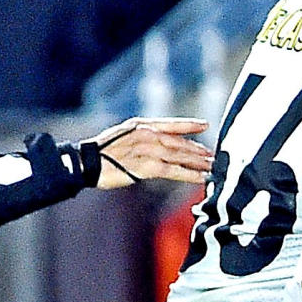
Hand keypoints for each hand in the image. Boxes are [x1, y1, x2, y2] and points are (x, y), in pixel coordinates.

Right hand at [85, 117, 211, 188]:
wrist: (87, 161)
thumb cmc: (103, 150)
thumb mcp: (124, 134)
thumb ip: (143, 135)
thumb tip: (159, 141)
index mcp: (142, 124)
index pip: (171, 124)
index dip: (189, 124)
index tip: (205, 124)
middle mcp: (148, 135)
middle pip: (180, 142)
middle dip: (198, 149)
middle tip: (213, 155)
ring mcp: (149, 150)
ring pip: (180, 156)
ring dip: (199, 162)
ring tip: (213, 167)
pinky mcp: (148, 167)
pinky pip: (174, 171)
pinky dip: (190, 175)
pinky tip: (202, 178)